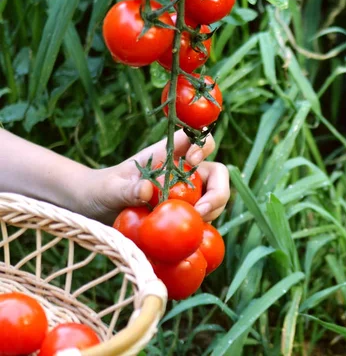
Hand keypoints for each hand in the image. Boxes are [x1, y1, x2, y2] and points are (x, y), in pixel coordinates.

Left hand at [82, 130, 229, 223]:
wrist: (94, 212)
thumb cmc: (100, 191)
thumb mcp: (109, 189)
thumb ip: (126, 189)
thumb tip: (147, 190)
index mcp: (167, 155)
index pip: (195, 139)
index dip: (202, 146)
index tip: (193, 161)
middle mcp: (183, 173)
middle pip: (217, 173)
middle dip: (218, 191)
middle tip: (202, 210)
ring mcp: (187, 195)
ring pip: (215, 197)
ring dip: (213, 211)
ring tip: (195, 225)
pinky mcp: (185, 215)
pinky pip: (204, 219)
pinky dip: (203, 227)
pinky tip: (192, 239)